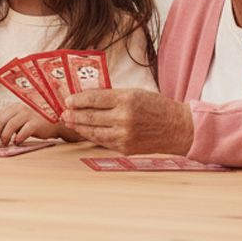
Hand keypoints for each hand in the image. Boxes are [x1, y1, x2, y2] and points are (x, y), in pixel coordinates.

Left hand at [0, 102, 59, 145]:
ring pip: (11, 125)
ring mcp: (28, 114)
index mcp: (13, 107)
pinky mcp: (36, 122)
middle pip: (1, 120)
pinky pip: (24, 131)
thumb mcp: (19, 121)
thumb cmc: (34, 123)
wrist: (54, 123)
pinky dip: (18, 137)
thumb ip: (7, 125)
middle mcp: (19, 108)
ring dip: (4, 136)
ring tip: (4, 144)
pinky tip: (17, 142)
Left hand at [62, 88, 194, 154]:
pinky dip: (90, 135)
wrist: (177, 128)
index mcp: (126, 99)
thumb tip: (87, 98)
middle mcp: (124, 117)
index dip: (77, 100)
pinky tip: (84, 130)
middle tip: (63, 112)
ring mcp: (124, 135)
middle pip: (90, 116)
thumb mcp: (134, 93)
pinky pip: (102, 140)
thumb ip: (111, 96)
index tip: (67, 99)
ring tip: (69, 121)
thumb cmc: (155, 107)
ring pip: (93, 131)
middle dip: (73, 114)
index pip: (94, 98)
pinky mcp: (125, 147)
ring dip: (78, 126)